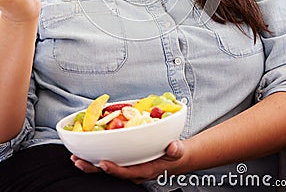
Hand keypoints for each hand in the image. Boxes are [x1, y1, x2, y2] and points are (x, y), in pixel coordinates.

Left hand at [71, 140, 186, 182]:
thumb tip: (173, 147)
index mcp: (144, 170)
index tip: (102, 163)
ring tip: (75, 157)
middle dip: (92, 168)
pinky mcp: (124, 161)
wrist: (174, 158)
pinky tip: (85, 150)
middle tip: (78, 161)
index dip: (113, 169)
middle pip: (110, 172)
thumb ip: (175, 150)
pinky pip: (108, 160)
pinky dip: (95, 155)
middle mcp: (132, 170)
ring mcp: (127, 166)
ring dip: (90, 163)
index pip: (126, 172)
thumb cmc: (174, 154)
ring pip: (105, 168)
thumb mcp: (178, 151)